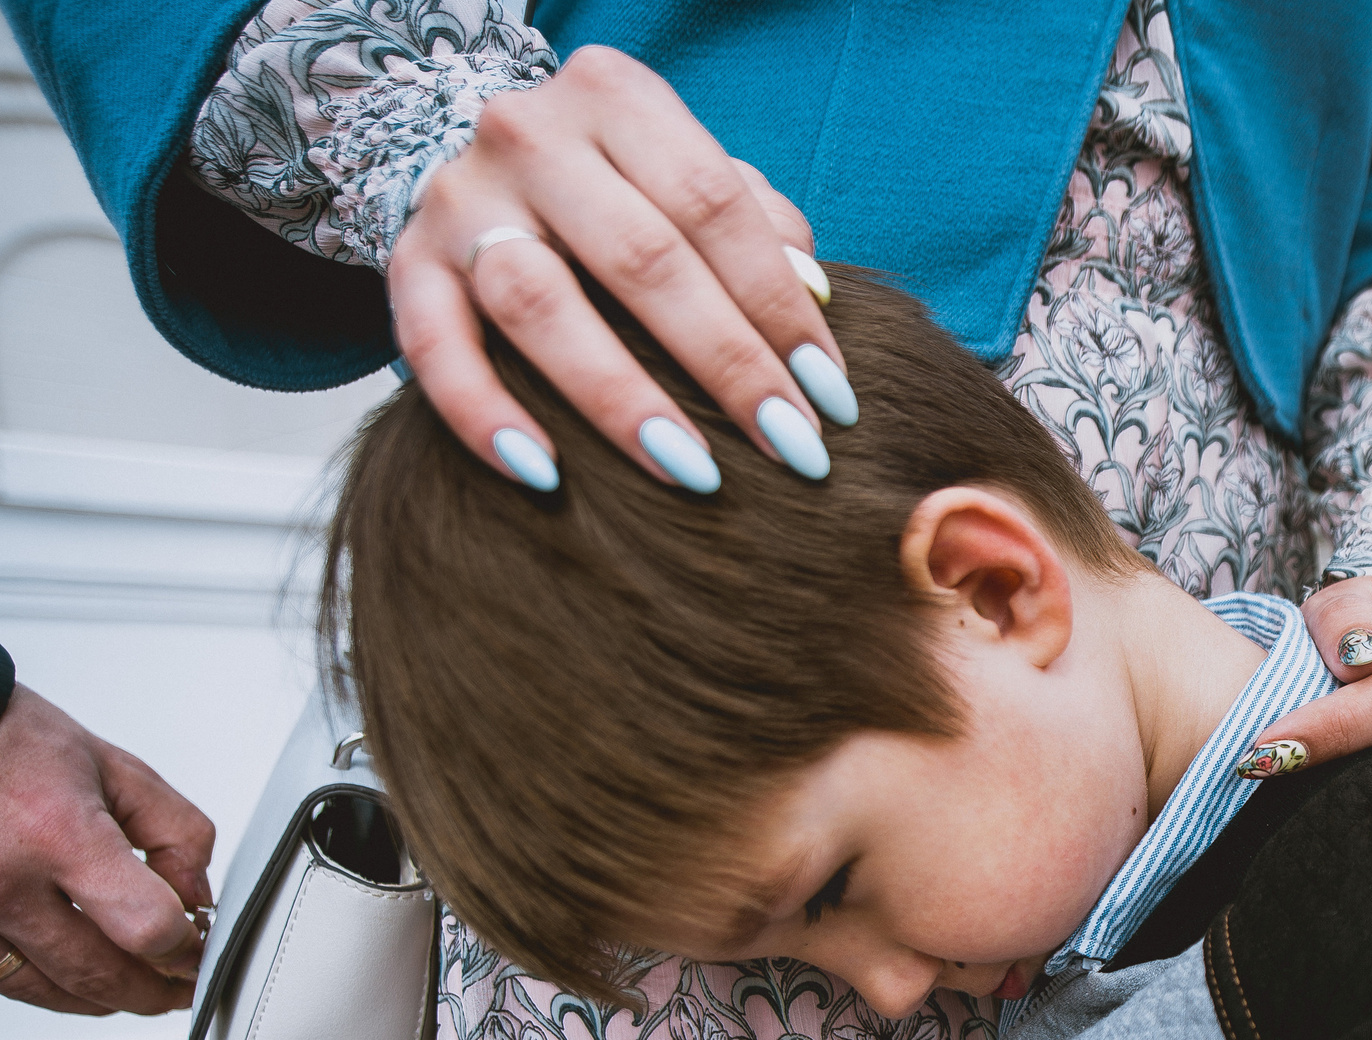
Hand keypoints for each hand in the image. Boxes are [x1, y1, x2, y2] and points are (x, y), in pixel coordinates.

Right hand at [0, 689, 214, 1014]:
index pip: (144, 925)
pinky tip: (86, 969)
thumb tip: (197, 900)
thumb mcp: (118, 771)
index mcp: (59, 834)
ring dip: (108, 997)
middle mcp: (7, 882)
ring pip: (53, 992)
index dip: (185, 944)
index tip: (200, 941)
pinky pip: (13, 980)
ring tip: (142, 981)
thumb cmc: (18, 747)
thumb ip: (176, 833)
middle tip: (185, 984)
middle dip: (156, 990)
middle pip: (100, 975)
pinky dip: (57, 985)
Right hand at [389, 46, 849, 491]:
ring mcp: (460, 200)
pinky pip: (434, 349)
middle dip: (727, 364)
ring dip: (622, 400)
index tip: (833, 398)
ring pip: (539, 305)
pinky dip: (484, 416)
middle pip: (641, 259)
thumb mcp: (688, 176)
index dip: (780, 305)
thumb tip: (814, 297)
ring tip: (693, 474)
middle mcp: (529, 135)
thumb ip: (756, 224)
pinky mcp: (406, 264)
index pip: (714, 205)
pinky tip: (543, 477)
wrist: (481, 165)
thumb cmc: (621, 187)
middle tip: (791, 449)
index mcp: (616, 97)